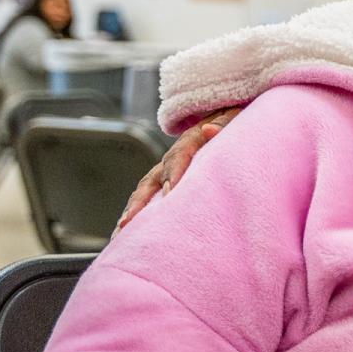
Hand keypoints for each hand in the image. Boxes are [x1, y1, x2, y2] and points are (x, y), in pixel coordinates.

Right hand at [114, 107, 241, 231]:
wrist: (226, 117)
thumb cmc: (232, 120)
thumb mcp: (231, 117)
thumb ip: (222, 124)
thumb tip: (208, 131)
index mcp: (190, 141)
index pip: (178, 157)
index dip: (173, 173)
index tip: (170, 192)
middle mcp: (173, 157)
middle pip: (151, 179)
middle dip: (140, 201)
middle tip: (130, 221)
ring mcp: (169, 170)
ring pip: (145, 190)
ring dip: (133, 211)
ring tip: (120, 232)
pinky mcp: (170, 182)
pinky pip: (151, 198)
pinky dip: (139, 214)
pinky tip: (126, 233)